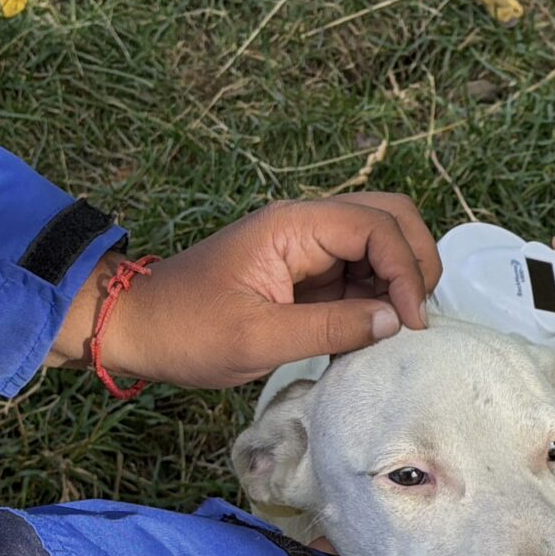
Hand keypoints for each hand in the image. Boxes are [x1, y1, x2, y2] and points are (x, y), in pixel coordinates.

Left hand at [52, 194, 442, 389]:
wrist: (138, 329)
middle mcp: (307, 225)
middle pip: (389, 216)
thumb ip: (331, 328)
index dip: (406, 270)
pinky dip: (379, 297)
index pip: (377, 226)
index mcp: (294, 227)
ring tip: (398, 328)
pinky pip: (359, 271)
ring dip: (399, 279)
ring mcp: (308, 247)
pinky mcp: (306, 273)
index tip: (410, 324)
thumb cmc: (187, 331)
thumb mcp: (258, 339)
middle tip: (416, 317)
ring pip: (380, 241)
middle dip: (416, 261)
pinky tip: (374, 332)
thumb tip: (395, 321)